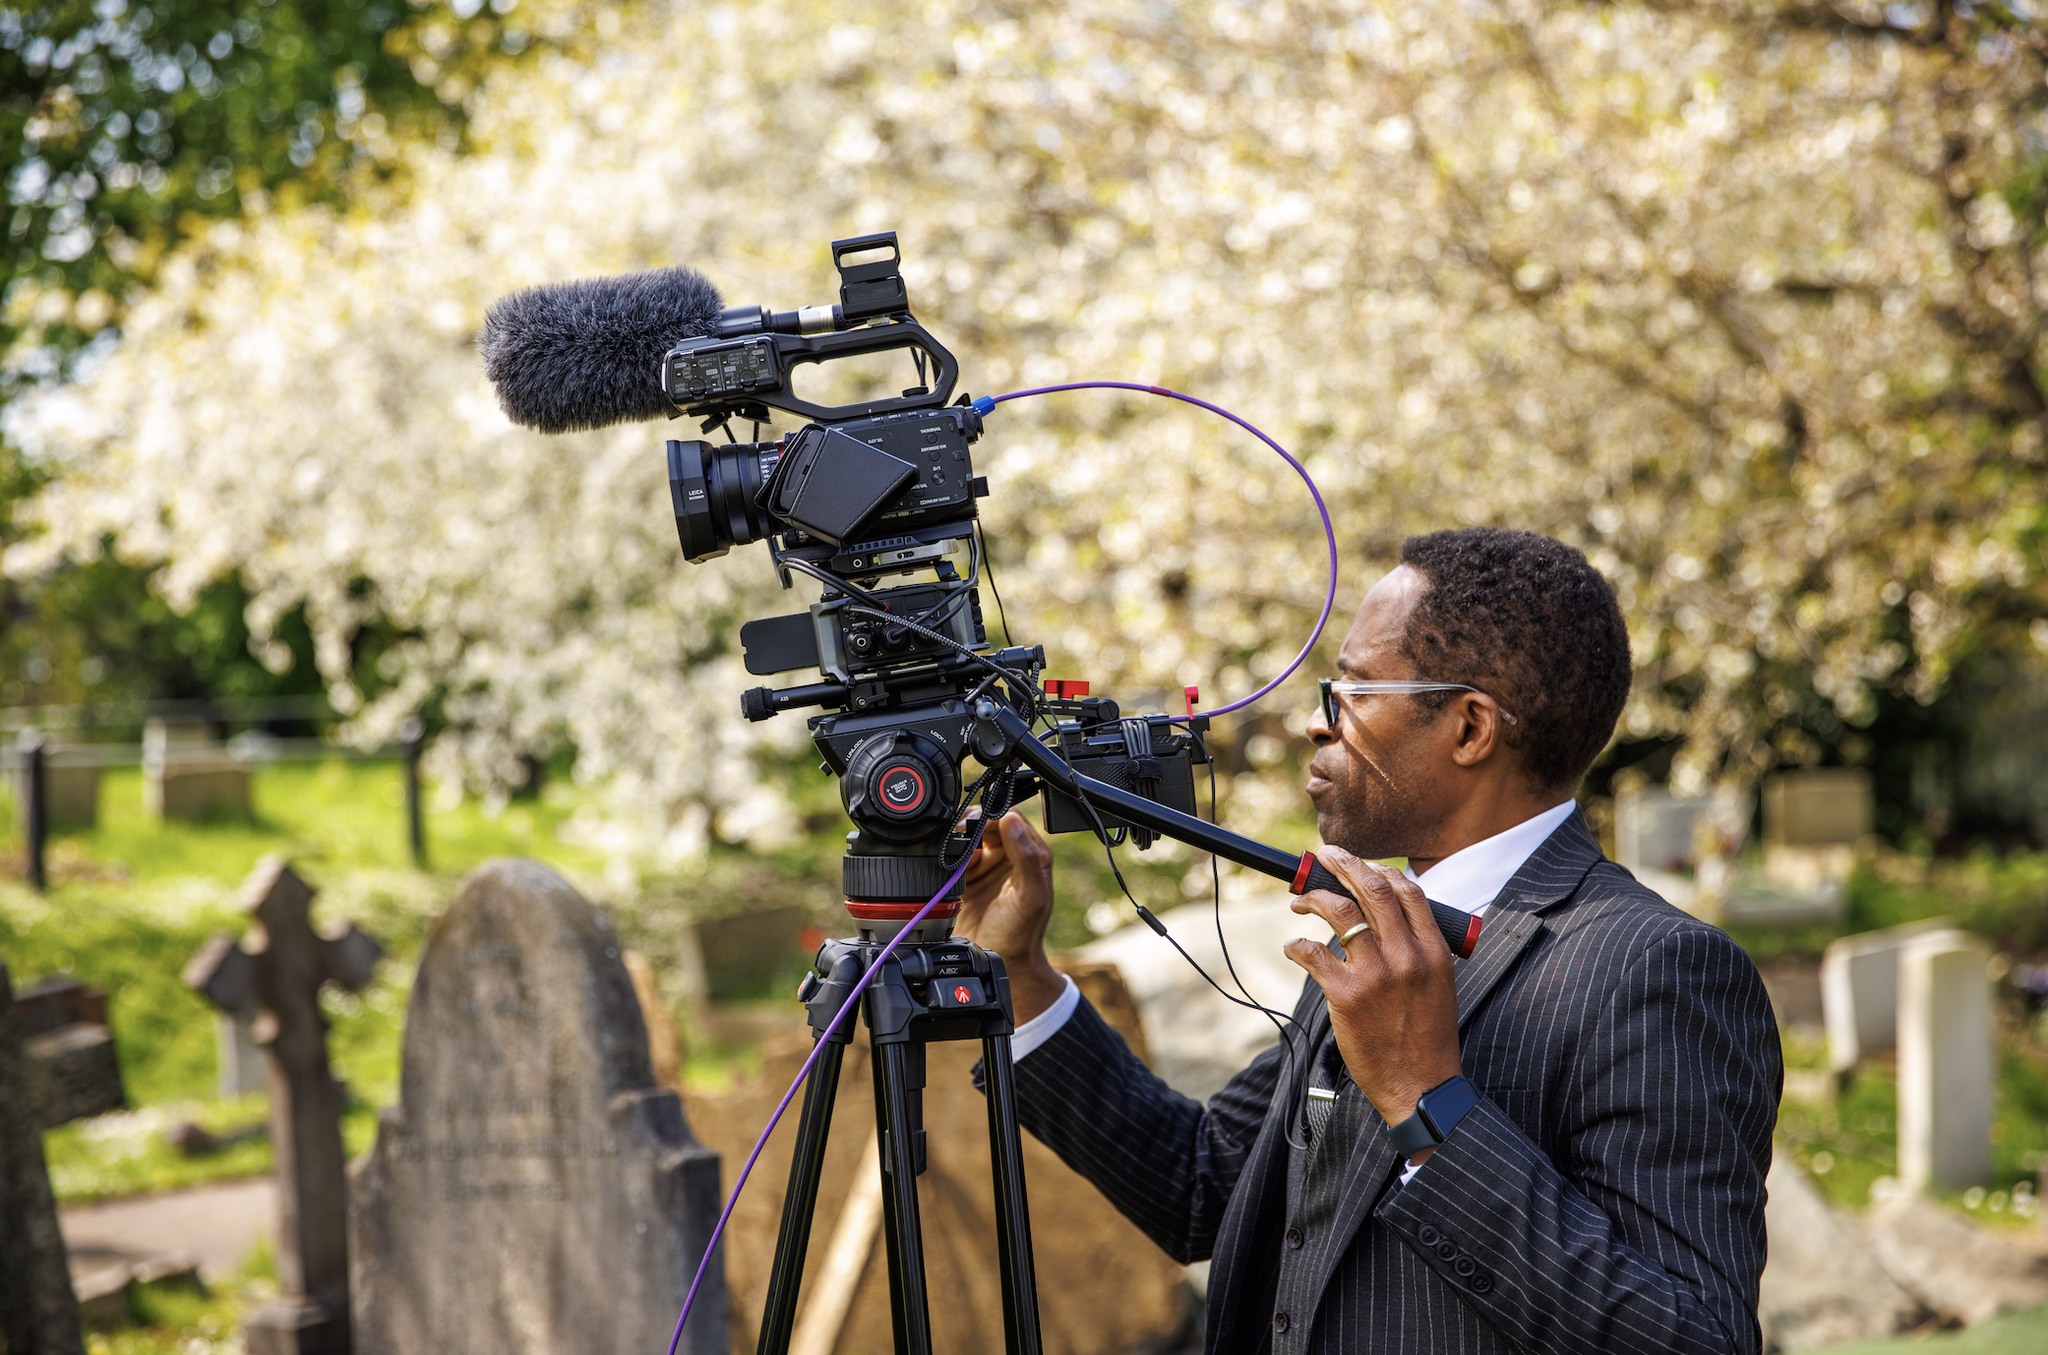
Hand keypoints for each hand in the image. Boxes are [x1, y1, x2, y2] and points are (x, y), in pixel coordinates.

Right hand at [955, 810, 1066, 1022]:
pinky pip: (953, 856)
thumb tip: (1011, 819)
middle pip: (983, 823)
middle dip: (968, 828)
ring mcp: (986, 865)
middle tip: (958, 840)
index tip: (976, 826)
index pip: (1009, 817)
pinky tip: (950, 870)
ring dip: (957, 844)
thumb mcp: (1030, 896)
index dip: (991, 817)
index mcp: (1030, 853)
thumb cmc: (1021, 933)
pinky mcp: (966, 877)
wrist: (1000, 963)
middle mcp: (1008, 855)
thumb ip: (1025, 857)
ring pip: (965, 837)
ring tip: (957, 861)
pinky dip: (948, 858)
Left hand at [1284, 847, 1462, 1158]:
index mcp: (1434, 951)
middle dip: (1344, 864)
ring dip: (1314, 899)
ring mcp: (1377, 975)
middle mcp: (1408, 957)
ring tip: (1299, 901)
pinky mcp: (1347, 996)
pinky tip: (1293, 947)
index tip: (1359, 865)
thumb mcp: (1438, 985)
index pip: (1407, 891)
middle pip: (1372, 891)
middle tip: (1324, 856)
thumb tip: (1386, 913)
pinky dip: (1297, 945)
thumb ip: (1418, 948)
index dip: (1379, 869)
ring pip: (1340, 913)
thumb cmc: (1426, 1037)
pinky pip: (1314, 953)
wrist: (1421, 1087)